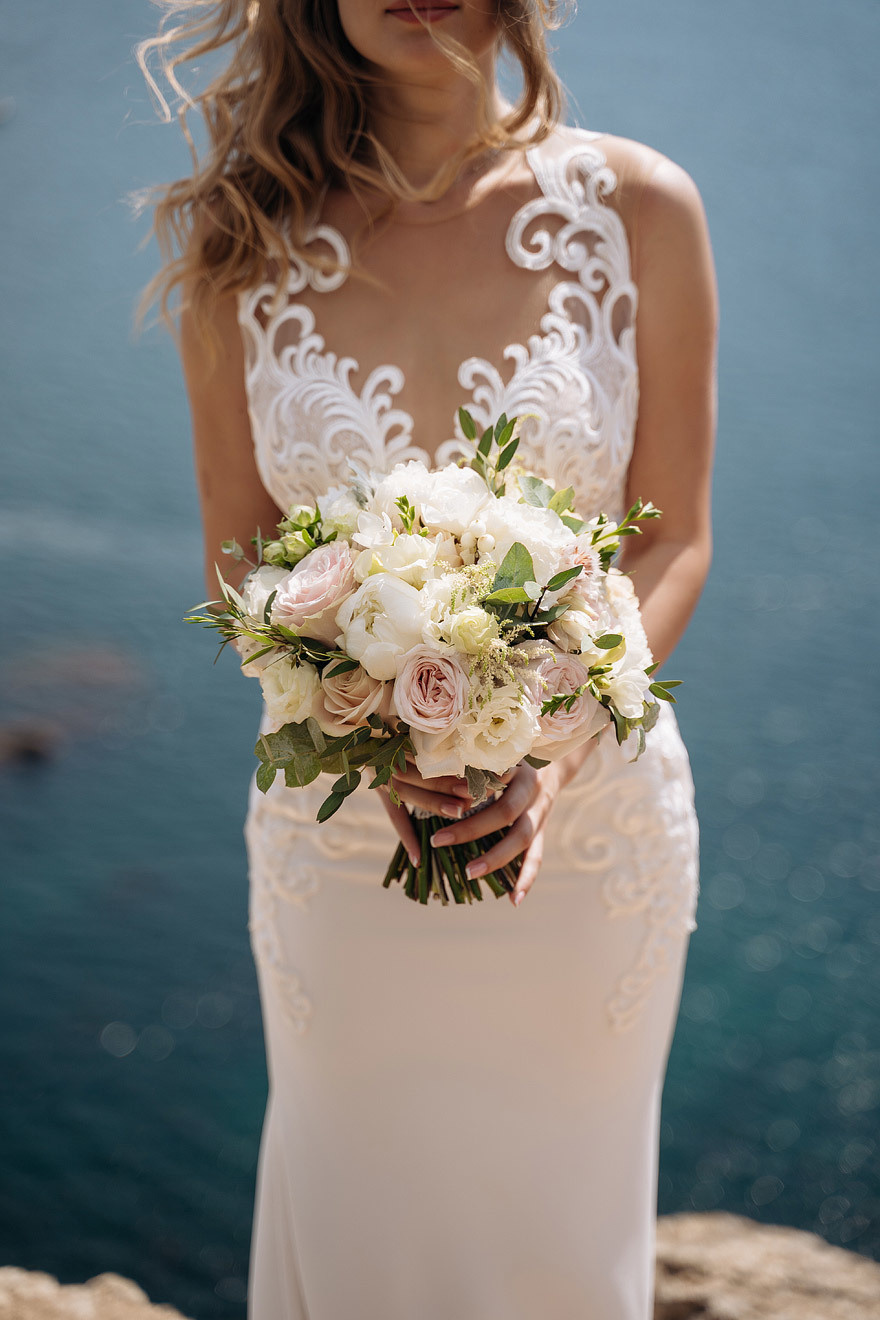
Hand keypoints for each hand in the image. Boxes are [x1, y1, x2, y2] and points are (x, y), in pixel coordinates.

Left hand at [377, 736, 600, 904]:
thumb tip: (436, 771)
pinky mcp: (542, 831)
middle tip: (439, 841)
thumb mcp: (496, 752)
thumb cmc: (512, 756)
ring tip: (469, 874)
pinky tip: (513, 900)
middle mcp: (531, 791)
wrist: (554, 762)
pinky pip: (536, 857)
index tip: (442, 800)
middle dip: (472, 829)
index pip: (493, 780)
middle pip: (505, 813)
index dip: (469, 791)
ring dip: (496, 858)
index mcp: (516, 768)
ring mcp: (540, 813)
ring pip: (522, 839)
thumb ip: (474, 762)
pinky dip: (526, 879)